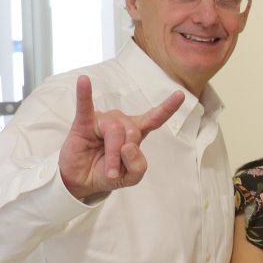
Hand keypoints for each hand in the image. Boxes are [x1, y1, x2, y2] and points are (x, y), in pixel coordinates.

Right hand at [58, 75, 184, 198]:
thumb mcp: (131, 177)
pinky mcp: (84, 122)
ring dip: (112, 154)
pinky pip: (85, 106)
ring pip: (114, 130)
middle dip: (124, 155)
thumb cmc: (108, 174)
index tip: (180, 95)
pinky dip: (84, 94)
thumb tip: (129, 146)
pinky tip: (84, 81)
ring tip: (108, 170)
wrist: (82, 182)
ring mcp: (103, 120)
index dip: (168, 107)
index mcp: (136, 132)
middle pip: (132, 132)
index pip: (155, 118)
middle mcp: (121, 122)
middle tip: (114, 171)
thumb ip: (138, 166)